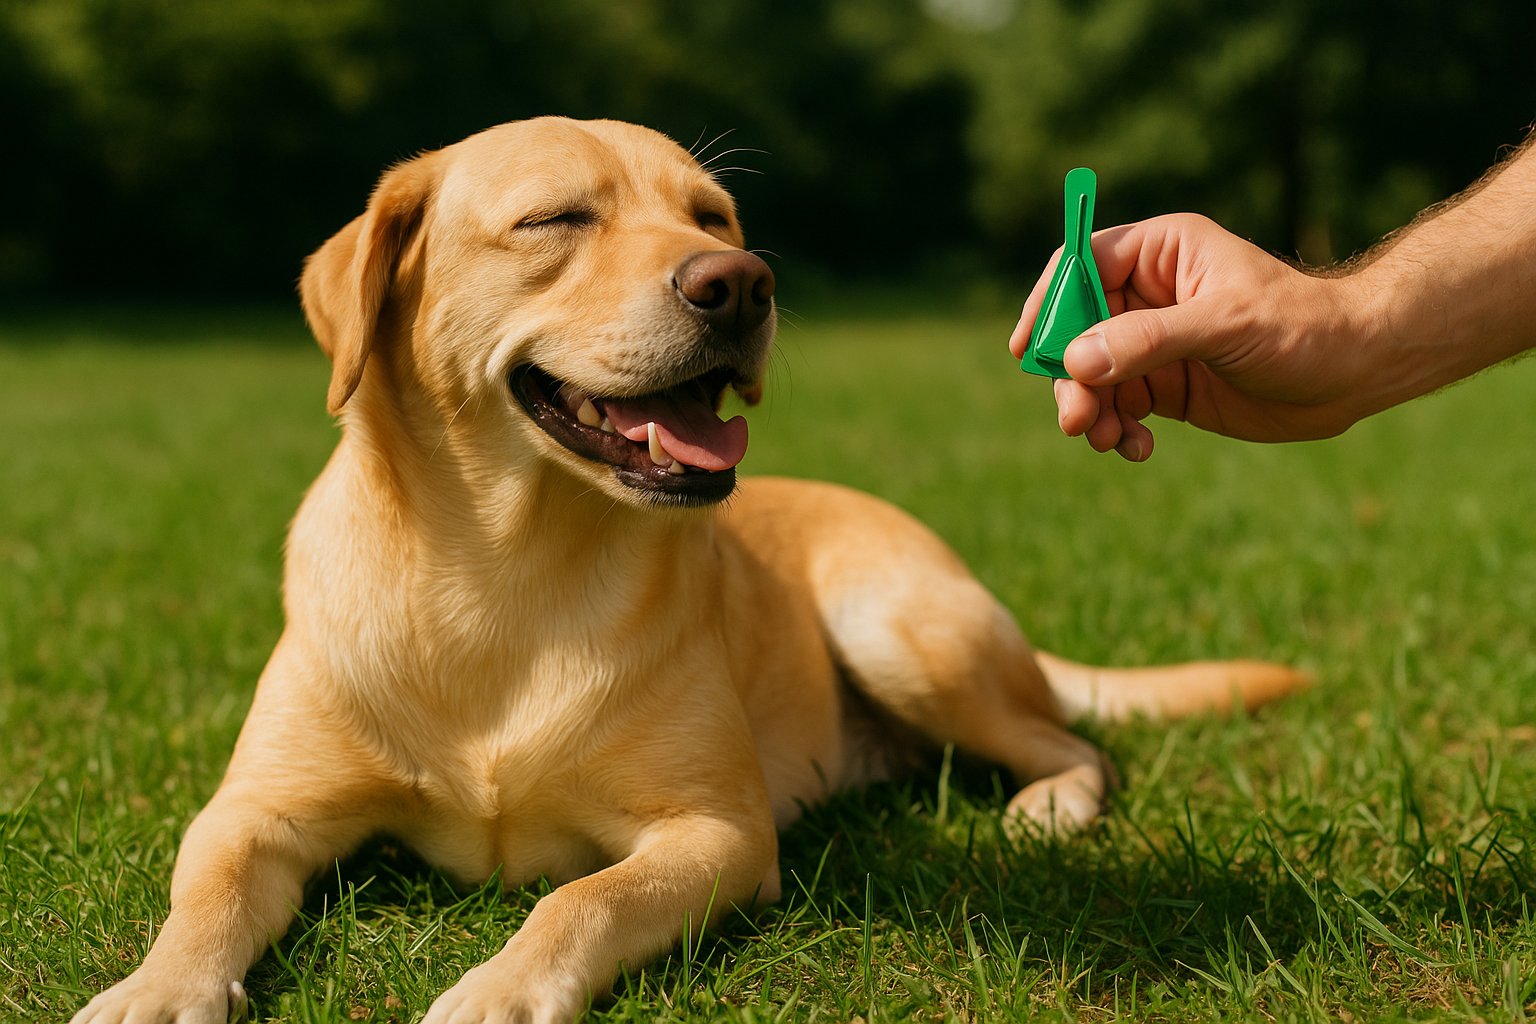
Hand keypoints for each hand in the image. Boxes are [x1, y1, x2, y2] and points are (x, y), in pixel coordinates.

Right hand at [1009, 214, 1368, 460]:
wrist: (1355, 373)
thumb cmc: (1302, 327)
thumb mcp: (1225, 326)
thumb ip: (1149, 340)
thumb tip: (1076, 361)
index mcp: (1160, 254)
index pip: (1080, 266)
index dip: (1049, 304)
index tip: (1031, 349)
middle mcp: (1147, 294)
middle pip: (1074, 329)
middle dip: (1069, 376)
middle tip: (1077, 418)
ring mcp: (1152, 342)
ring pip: (1089, 376)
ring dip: (1090, 411)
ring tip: (1110, 440)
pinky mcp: (1163, 385)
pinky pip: (1116, 407)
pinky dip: (1117, 431)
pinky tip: (1138, 449)